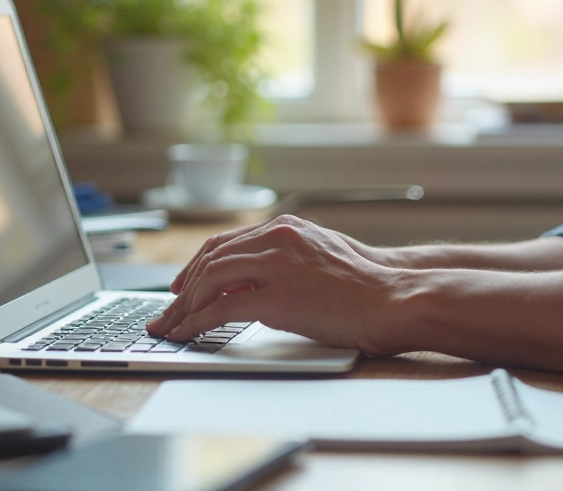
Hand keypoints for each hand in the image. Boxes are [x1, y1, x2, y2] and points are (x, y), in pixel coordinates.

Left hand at [146, 215, 406, 354]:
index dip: (196, 265)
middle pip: (211, 260)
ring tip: (171, 327)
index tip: (182, 285)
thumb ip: (283, 260)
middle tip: (168, 311)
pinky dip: (197, 323)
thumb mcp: (318, 256)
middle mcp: (276, 239)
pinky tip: (188, 334)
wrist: (394, 297)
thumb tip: (250, 281)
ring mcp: (276, 266)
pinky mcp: (278, 298)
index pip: (225, 242)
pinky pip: (222, 309)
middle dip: (183, 289)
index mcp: (284, 228)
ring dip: (184, 308)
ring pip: (210, 281)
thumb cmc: (365, 283)